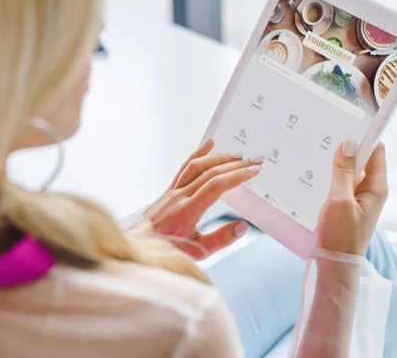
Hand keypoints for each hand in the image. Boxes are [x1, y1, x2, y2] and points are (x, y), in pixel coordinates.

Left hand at [145, 138, 263, 259]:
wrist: (140, 245)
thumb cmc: (169, 250)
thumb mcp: (198, 252)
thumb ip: (221, 239)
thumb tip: (243, 226)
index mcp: (187, 211)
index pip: (215, 186)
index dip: (236, 176)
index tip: (254, 170)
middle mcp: (179, 196)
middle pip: (210, 173)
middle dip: (235, 165)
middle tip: (256, 159)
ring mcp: (172, 191)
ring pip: (197, 166)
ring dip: (219, 158)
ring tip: (238, 155)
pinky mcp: (169, 189)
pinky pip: (184, 167)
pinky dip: (198, 153)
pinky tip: (210, 144)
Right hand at [316, 141, 387, 255]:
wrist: (334, 265)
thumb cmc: (339, 236)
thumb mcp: (339, 200)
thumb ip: (342, 172)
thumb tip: (347, 145)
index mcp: (376, 187)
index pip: (376, 151)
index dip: (363, 137)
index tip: (344, 125)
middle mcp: (370, 191)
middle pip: (361, 160)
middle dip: (345, 149)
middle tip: (324, 139)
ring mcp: (358, 198)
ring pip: (348, 172)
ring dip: (334, 164)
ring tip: (316, 155)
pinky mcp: (346, 206)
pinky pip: (340, 184)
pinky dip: (330, 177)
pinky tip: (314, 175)